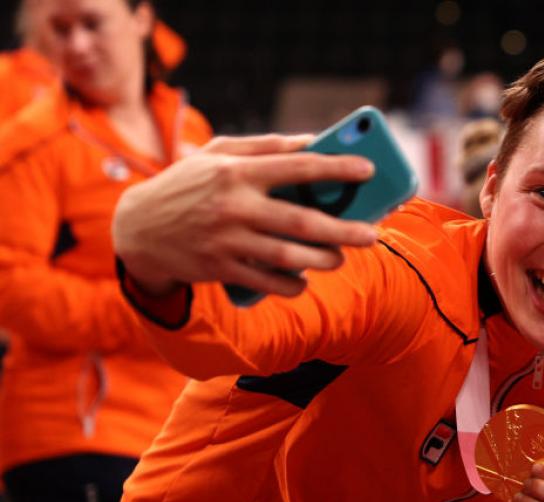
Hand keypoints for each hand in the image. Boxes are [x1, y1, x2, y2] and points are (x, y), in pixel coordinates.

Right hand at [113, 134, 379, 297]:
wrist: (137, 229)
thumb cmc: (187, 185)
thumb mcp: (217, 154)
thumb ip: (266, 147)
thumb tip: (314, 142)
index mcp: (236, 172)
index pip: (297, 167)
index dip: (336, 167)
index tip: (369, 169)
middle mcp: (233, 206)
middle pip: (302, 222)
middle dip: (344, 230)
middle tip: (372, 233)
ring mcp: (227, 241)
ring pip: (290, 257)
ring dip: (324, 260)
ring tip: (341, 256)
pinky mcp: (222, 270)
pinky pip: (270, 283)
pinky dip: (294, 284)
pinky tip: (306, 278)